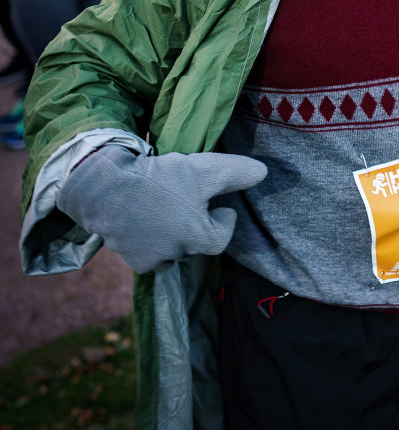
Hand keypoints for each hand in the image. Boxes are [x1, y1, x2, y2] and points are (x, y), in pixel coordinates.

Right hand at [57, 145, 267, 273]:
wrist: (103, 189)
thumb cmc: (160, 180)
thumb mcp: (204, 169)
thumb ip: (236, 174)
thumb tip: (263, 173)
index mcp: (198, 237)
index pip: (221, 237)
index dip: (224, 221)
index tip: (220, 208)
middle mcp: (176, 255)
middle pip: (194, 243)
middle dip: (196, 226)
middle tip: (189, 204)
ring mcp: (150, 260)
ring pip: (171, 251)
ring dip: (172, 235)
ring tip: (165, 211)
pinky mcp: (128, 259)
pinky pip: (147, 253)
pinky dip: (149, 240)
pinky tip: (144, 219)